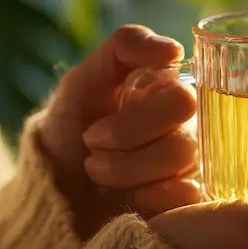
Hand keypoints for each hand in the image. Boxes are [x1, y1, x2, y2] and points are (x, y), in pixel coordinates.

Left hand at [38, 25, 199, 238]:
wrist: (56, 184)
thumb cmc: (73, 125)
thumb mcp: (85, 79)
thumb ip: (125, 47)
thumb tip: (174, 50)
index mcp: (170, 94)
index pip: (182, 99)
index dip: (137, 117)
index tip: (96, 124)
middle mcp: (189, 127)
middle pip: (184, 136)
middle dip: (126, 142)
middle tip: (92, 144)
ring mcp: (191, 165)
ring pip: (180, 164)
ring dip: (124, 170)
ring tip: (96, 169)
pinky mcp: (189, 200)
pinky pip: (186, 196)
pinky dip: (147, 196)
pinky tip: (126, 196)